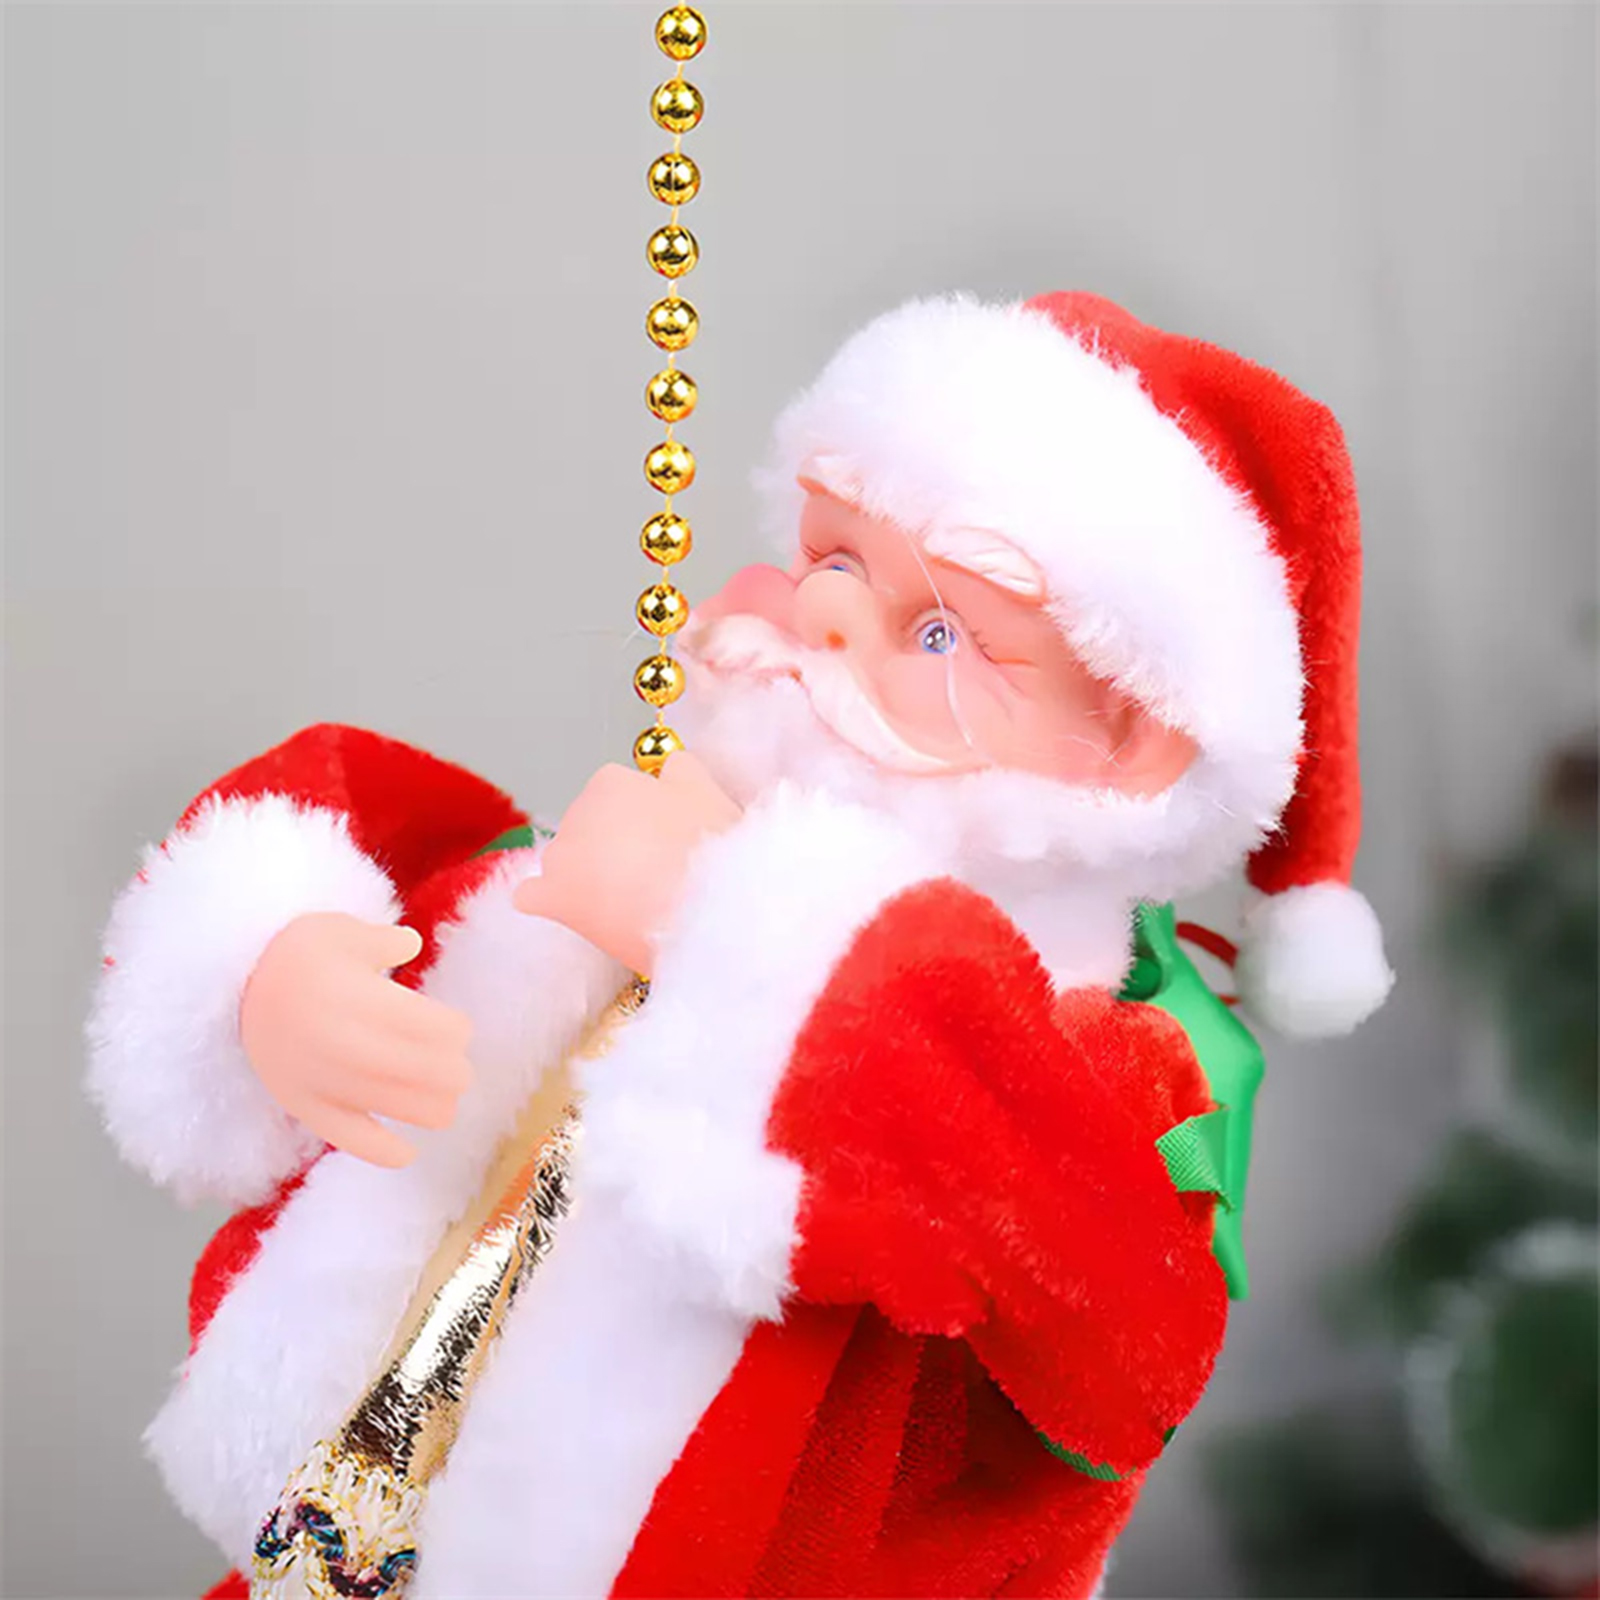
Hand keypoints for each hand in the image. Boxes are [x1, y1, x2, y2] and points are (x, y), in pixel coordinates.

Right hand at [240, 912, 473, 1167]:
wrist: (233, 988)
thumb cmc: (297, 955)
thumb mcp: (340, 930)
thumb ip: (384, 940)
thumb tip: (412, 944)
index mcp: (358, 997)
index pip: (430, 1026)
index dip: (455, 1031)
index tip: (459, 1030)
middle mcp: (344, 1042)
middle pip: (422, 1069)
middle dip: (452, 1072)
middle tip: (459, 1070)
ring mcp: (322, 1079)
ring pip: (393, 1105)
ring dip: (432, 1109)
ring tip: (445, 1104)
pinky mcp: (303, 1105)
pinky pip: (347, 1138)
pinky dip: (382, 1151)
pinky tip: (409, 1154)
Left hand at [513, 751, 741, 975]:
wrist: (704, 912)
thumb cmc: (711, 850)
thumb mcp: (708, 792)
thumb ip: (682, 770)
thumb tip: (670, 765)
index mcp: (611, 782)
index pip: (619, 794)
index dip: (645, 819)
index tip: (667, 841)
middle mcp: (577, 811)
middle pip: (592, 826)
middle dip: (614, 846)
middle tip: (655, 872)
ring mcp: (560, 856)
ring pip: (566, 860)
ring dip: (586, 874)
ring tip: (629, 901)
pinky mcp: (551, 899)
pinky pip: (533, 895)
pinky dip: (548, 900)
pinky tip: (573, 910)